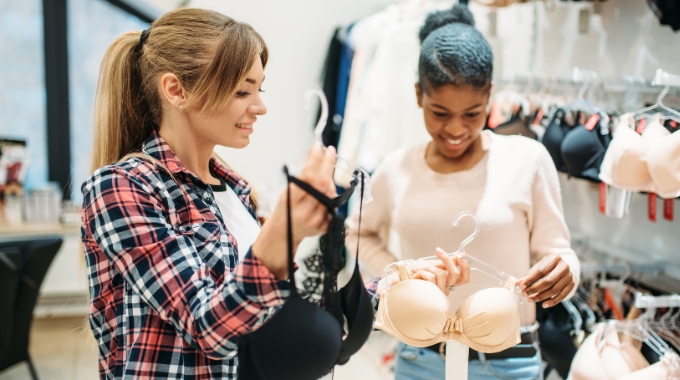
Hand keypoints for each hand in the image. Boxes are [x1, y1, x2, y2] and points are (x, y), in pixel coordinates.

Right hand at [252, 146, 336, 277]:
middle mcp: (304, 212)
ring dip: (330, 181)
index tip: (319, 147)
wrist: (284, 234)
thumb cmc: (285, 209)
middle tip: (330, 152)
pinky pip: (333, 205)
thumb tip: (318, 157)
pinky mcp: (324, 227)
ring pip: (330, 194)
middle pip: (323, 184)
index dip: (316, 160)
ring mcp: (315, 221)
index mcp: (291, 201)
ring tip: (324, 176)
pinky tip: (323, 195)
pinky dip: (330, 196)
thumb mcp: (286, 192)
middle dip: (328, 165)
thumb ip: (302, 179)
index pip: (308, 177)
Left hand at [412, 248, 469, 294]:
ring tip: (418, 268)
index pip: (464, 279)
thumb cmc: (417, 275)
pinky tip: (414, 274)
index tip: (460, 256)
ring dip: (429, 266)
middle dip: (447, 259)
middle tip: (438, 250)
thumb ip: (447, 262)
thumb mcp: (434, 265)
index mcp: (448, 283)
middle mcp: (445, 289)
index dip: (465, 267)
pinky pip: (431, 277)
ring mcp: (438, 293)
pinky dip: (421, 271)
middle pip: (455, 274)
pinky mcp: (429, 293)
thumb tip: (462, 254)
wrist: (401, 283)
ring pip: (441, 274)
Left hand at [517, 254, 574, 307]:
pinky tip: (543, 305)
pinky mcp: (572, 285)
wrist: (565, 265)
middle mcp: (564, 267)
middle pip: (548, 281)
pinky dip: (552, 302)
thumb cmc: (548, 267)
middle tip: (525, 294)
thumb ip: (529, 276)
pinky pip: (562, 296)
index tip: (521, 287)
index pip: (540, 271)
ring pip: (554, 290)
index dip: (530, 280)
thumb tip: (516, 284)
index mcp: (554, 259)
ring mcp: (569, 276)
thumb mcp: (539, 267)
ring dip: (541, 297)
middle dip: (535, 289)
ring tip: (530, 299)